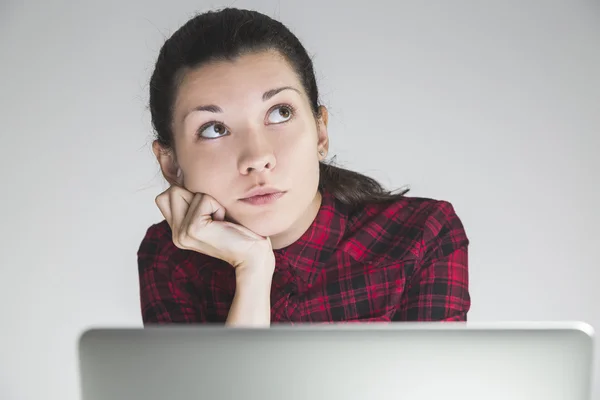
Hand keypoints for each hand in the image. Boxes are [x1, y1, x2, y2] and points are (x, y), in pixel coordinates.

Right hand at [155, 185, 274, 273]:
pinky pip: (204, 199)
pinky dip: (218, 206)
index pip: (166, 195)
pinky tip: (223, 223)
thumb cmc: (237, 229)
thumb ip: (192, 201)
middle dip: (199, 197)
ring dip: (210, 201)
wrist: (252, 253)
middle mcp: (176, 234)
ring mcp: (182, 234)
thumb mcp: (210, 213)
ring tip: (220, 221)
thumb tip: (182, 175)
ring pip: (188, 191)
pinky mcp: (193, 229)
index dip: (189, 196)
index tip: (209, 213)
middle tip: (215, 217)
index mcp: (176, 231)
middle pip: (173, 191)